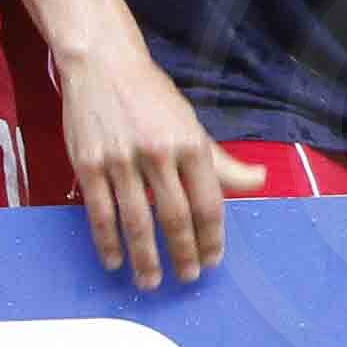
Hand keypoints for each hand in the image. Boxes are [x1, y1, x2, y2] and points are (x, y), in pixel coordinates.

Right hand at [54, 37, 265, 288]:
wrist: (103, 64)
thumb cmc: (152, 97)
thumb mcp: (192, 124)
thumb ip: (221, 161)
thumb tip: (258, 182)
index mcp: (190, 144)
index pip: (208, 202)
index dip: (212, 237)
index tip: (213, 261)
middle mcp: (158, 154)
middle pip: (175, 217)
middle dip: (183, 254)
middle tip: (187, 279)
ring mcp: (120, 160)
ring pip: (136, 221)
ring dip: (145, 258)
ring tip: (151, 282)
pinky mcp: (88, 164)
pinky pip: (100, 212)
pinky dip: (108, 242)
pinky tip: (115, 262)